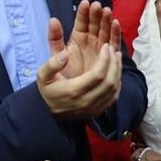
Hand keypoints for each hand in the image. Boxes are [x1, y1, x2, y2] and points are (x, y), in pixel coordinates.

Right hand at [37, 2, 123, 119]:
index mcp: (74, 90)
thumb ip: (52, 63)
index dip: (105, 59)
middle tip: (112, 50)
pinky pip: (113, 97)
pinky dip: (117, 83)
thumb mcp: (43, 75)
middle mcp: (86, 101)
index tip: (105, 47)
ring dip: (117, 72)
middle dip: (114, 63)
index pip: (98, 75)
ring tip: (116, 57)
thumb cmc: (47, 91)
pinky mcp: (97, 111)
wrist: (47, 113)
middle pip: (109, 82)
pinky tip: (115, 72)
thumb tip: (65, 54)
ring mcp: (93, 108)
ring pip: (114, 89)